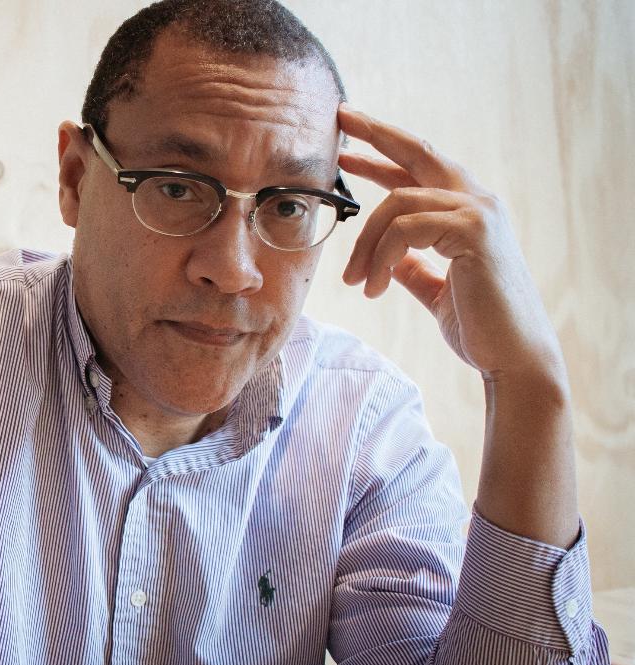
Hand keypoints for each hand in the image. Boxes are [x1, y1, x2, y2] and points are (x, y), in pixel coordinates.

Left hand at [337, 105, 563, 382]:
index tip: (347, 146)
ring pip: (397, 203)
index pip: (420, 169)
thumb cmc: (480, 327)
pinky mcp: (475, 230)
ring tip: (353, 281)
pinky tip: (371, 288)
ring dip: (364, 244)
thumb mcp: (435, 290)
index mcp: (468, 211)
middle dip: (376, 134)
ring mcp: (480, 211)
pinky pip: (405, 229)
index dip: (383, 154)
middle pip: (419, 151)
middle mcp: (478, 200)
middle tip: (340, 116)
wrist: (513, 358)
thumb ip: (412, 268)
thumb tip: (385, 258)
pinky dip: (379, 258)